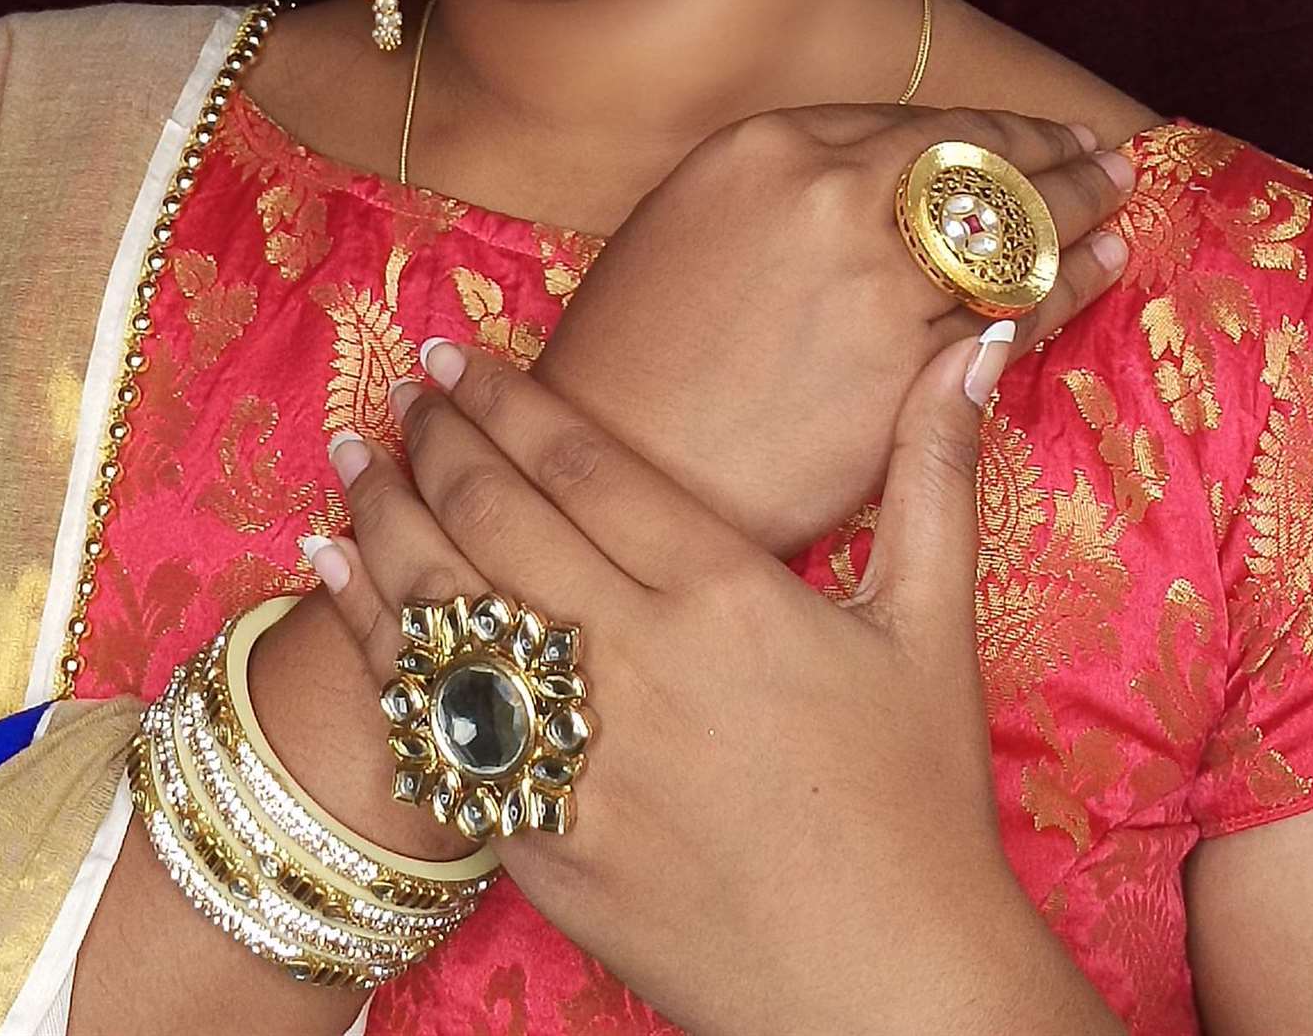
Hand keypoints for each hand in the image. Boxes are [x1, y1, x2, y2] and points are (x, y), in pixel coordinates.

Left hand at [309, 337, 1120, 1035]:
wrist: (889, 992)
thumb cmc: (920, 806)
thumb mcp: (934, 626)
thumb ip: (935, 470)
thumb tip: (975, 341)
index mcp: (727, 594)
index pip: (581, 461)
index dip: (505, 397)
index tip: (456, 354)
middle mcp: (639, 661)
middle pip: (497, 516)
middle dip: (433, 438)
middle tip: (400, 390)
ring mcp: (579, 757)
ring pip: (444, 607)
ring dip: (381, 518)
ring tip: (349, 455)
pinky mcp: (542, 841)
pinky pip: (431, 724)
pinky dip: (374, 642)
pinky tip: (337, 583)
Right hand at [539, 103, 1134, 554]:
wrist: (613, 462)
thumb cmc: (637, 354)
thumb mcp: (689, 223)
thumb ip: (785, 188)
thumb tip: (874, 182)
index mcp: (767, 145)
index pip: (914, 122)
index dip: (987, 127)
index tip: (1031, 133)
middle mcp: (829, 191)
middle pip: (976, 161)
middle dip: (1049, 153)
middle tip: (1100, 155)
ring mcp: (873, 277)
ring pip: (1009, 230)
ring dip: (1077, 212)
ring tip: (1117, 203)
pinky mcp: (904, 364)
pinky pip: (1012, 311)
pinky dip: (1069, 284)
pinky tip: (1100, 268)